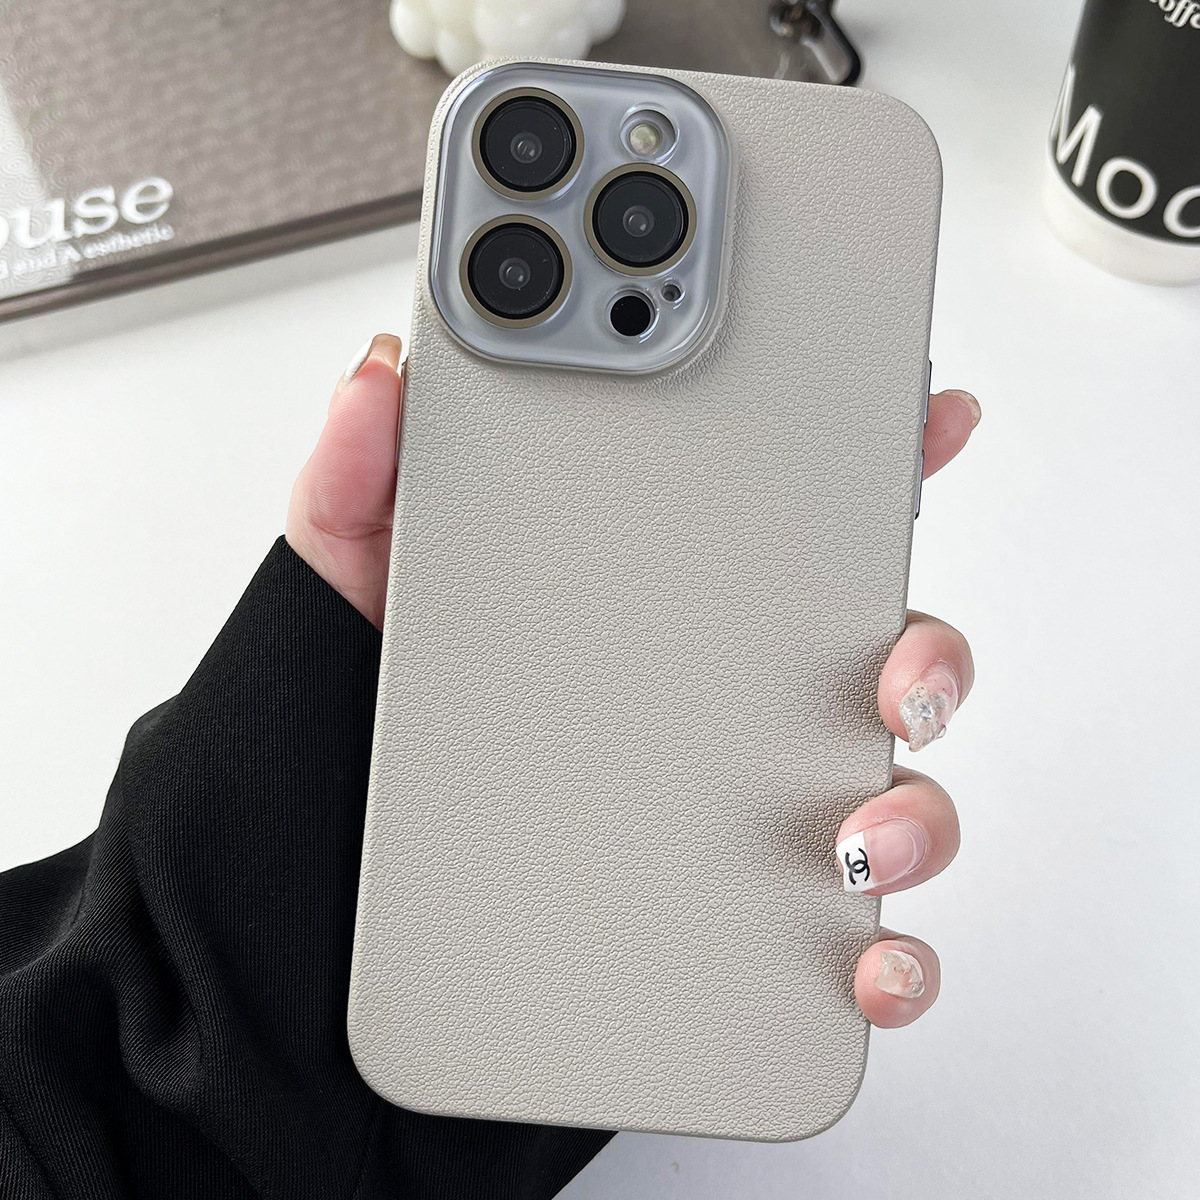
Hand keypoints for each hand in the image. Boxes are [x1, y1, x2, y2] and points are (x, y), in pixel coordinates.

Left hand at [287, 335, 980, 1029]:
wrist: (327, 887)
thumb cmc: (357, 724)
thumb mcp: (353, 589)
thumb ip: (363, 483)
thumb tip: (380, 381)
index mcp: (654, 595)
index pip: (787, 518)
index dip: (871, 460)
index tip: (926, 414)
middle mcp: (722, 698)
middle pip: (876, 656)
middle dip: (927, 652)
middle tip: (895, 671)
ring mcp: (743, 809)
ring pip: (892, 797)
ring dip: (915, 811)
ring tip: (852, 836)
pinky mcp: (736, 919)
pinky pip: (849, 943)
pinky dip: (886, 961)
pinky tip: (859, 967)